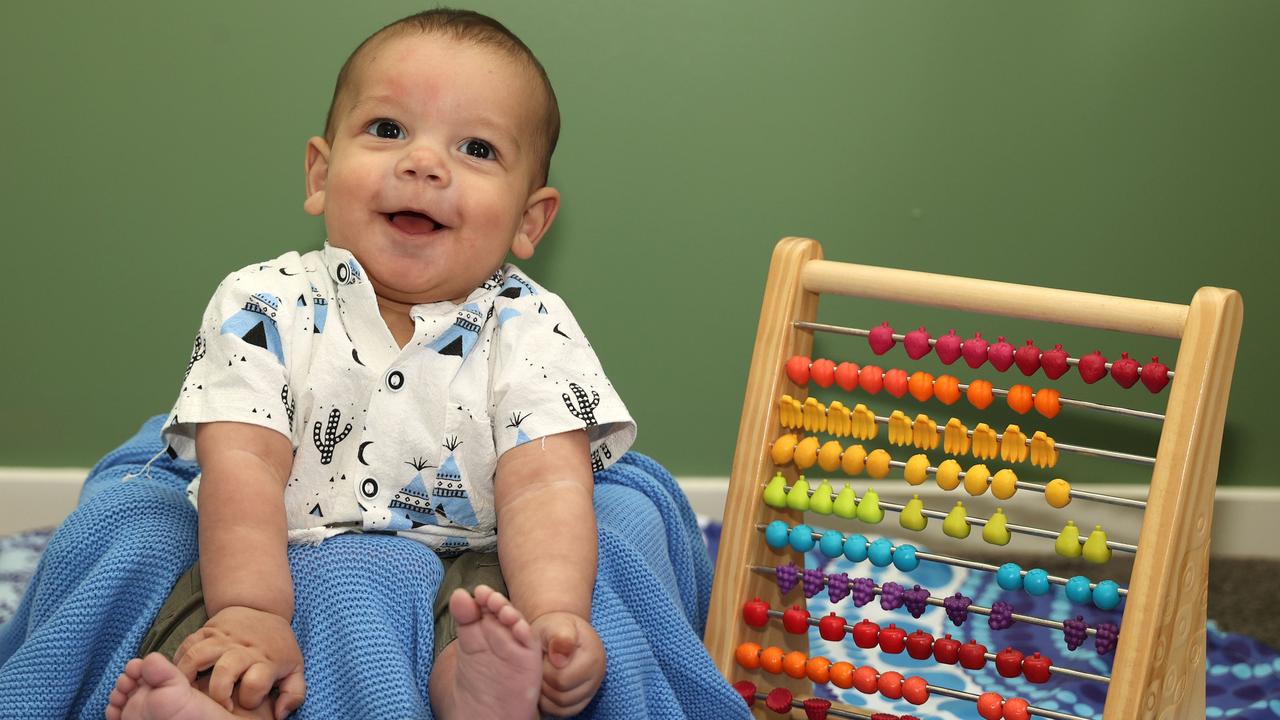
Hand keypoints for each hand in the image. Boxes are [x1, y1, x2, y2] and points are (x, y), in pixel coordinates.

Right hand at [174, 605, 305, 716]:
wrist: (263, 608)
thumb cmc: (278, 646)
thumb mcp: (295, 667)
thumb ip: (293, 693)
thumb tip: (280, 715)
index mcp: (266, 660)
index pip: (256, 682)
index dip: (250, 697)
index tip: (247, 703)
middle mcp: (243, 648)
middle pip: (226, 670)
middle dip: (218, 692)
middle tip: (215, 704)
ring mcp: (224, 637)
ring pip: (198, 655)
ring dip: (188, 676)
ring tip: (188, 691)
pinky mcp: (207, 629)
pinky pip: (187, 644)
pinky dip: (179, 660)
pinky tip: (180, 674)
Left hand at [529, 611, 605, 715]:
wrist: (560, 632)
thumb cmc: (555, 629)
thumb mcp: (555, 626)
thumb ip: (559, 637)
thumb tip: (560, 660)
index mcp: (593, 657)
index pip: (562, 679)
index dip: (545, 670)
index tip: (542, 655)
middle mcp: (597, 676)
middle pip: (562, 696)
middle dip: (544, 683)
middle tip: (539, 666)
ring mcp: (591, 690)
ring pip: (562, 707)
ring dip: (545, 694)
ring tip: (542, 674)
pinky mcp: (582, 700)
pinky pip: (563, 712)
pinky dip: (550, 704)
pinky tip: (545, 686)